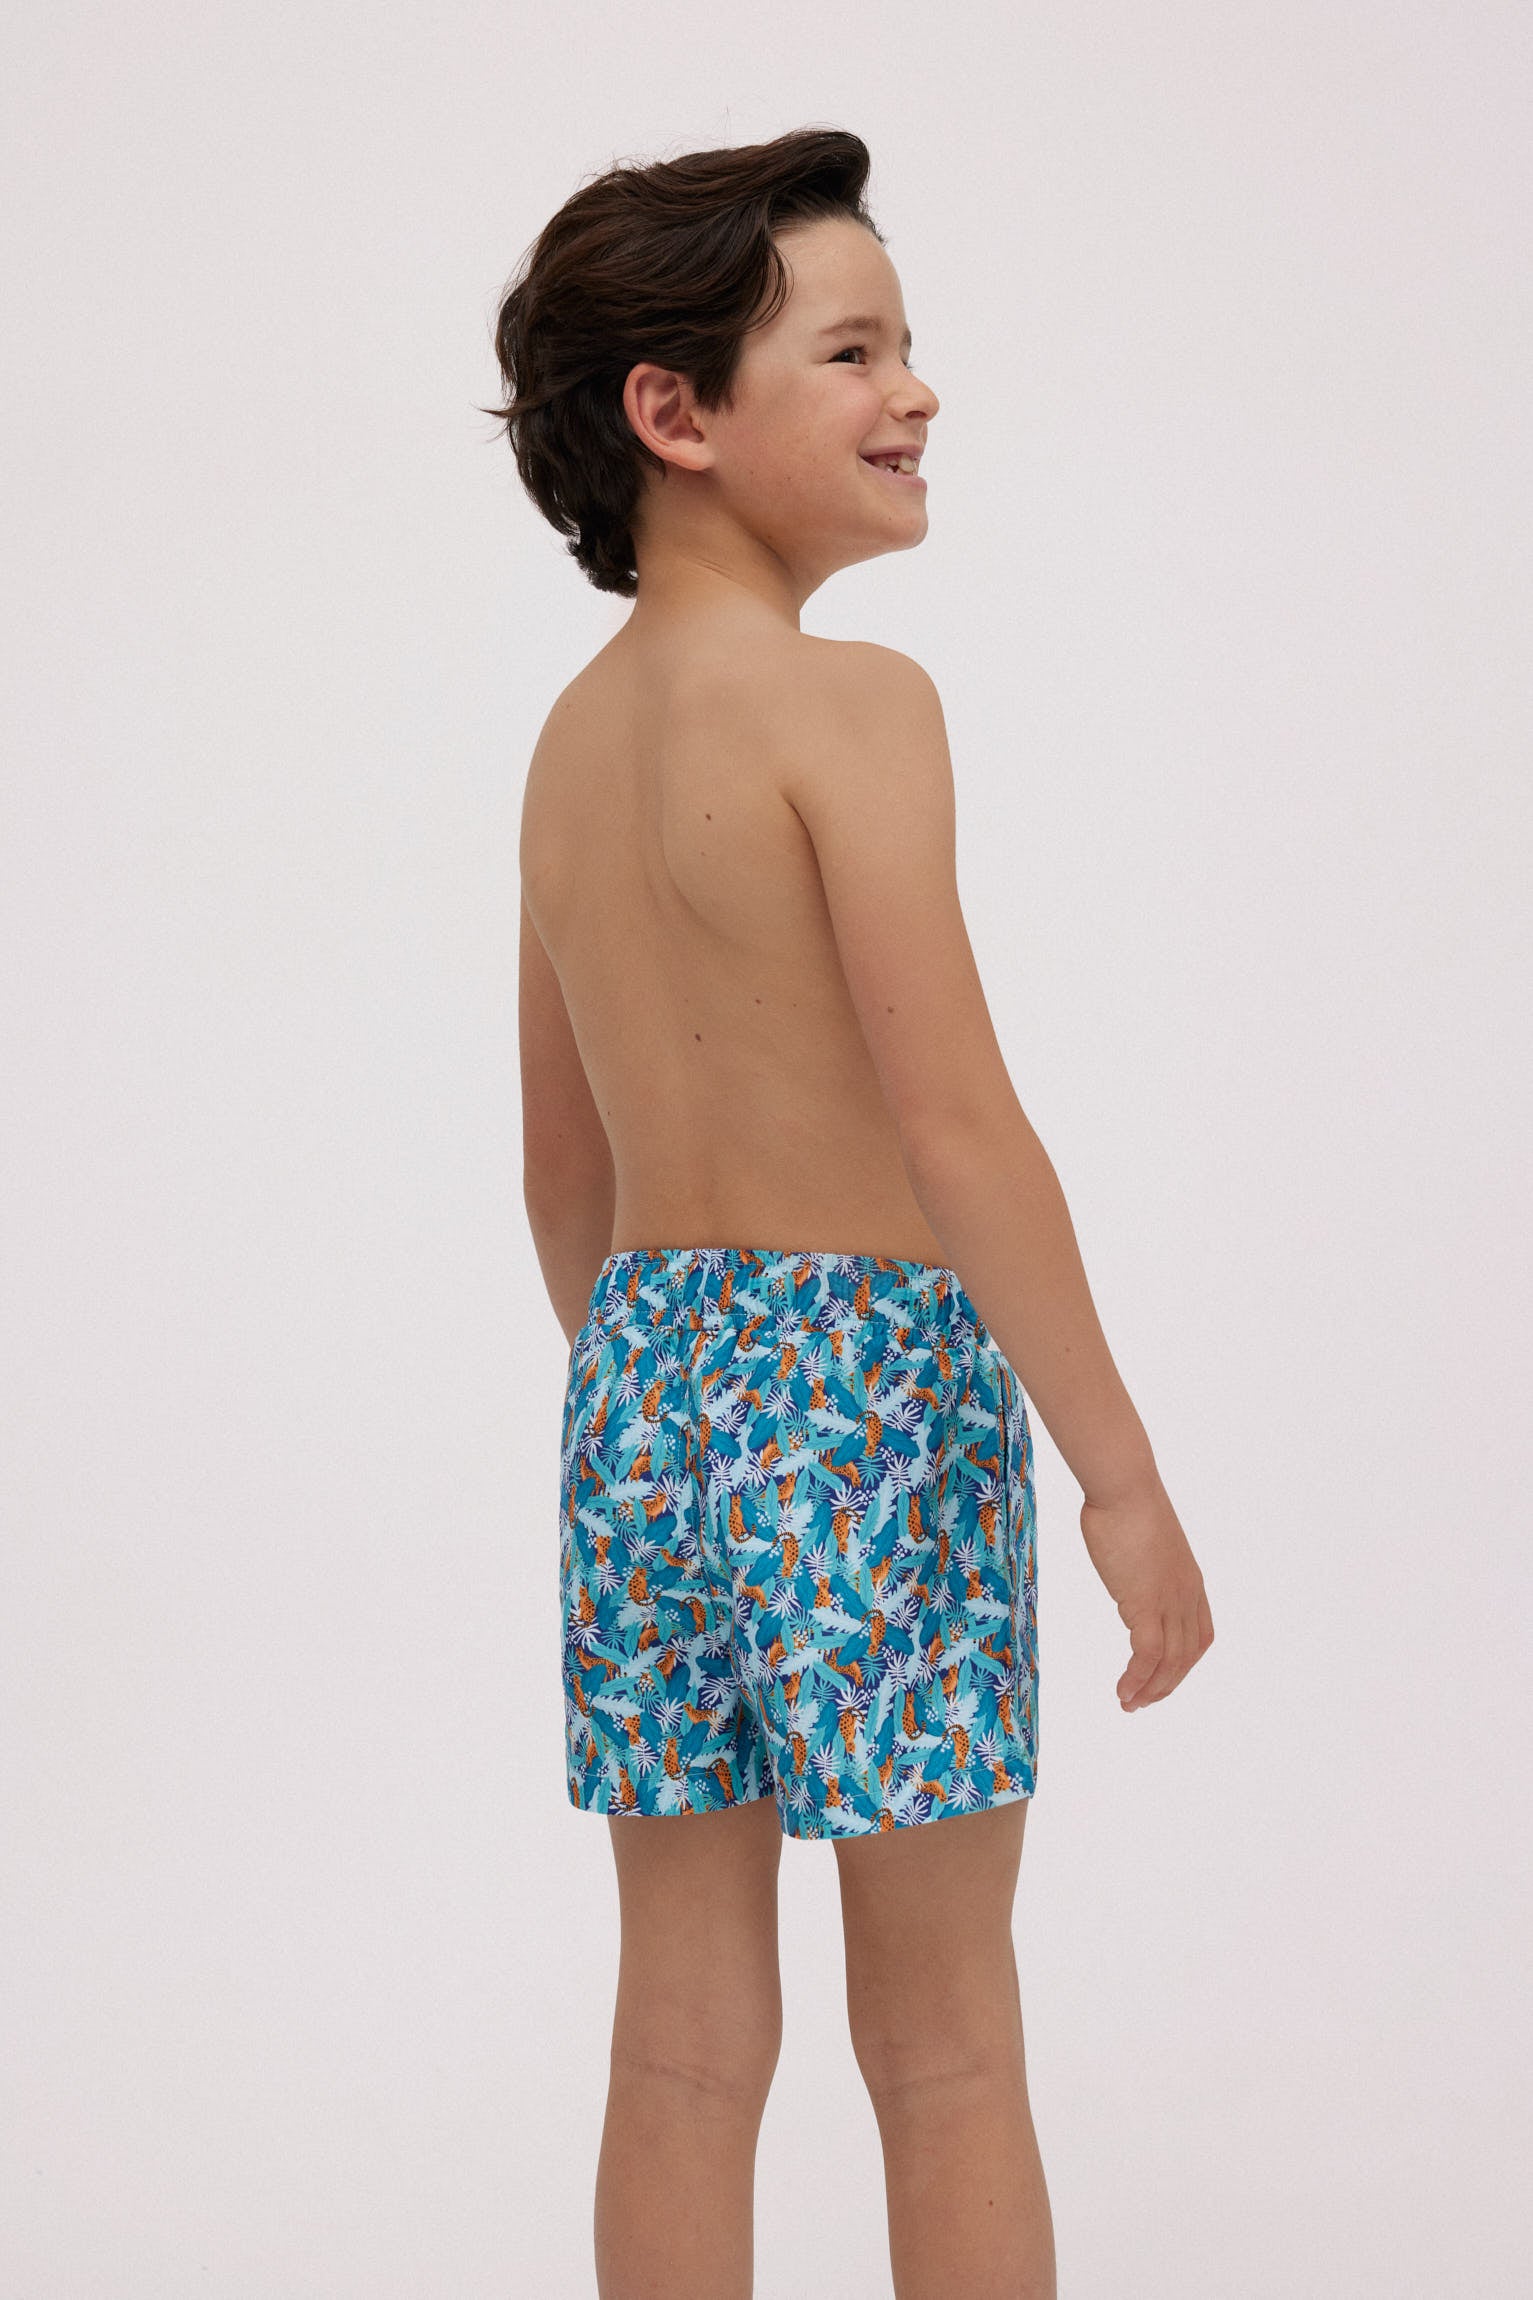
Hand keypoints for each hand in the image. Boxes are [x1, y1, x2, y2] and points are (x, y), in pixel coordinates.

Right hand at [1079, 1471, 1213, 1710]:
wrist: (1124, 1487)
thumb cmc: (1124, 1501)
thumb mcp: (1142, 1541)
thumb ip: (1141, 1565)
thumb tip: (1125, 1571)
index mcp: (1190, 1581)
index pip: (1199, 1635)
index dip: (1185, 1662)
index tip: (1163, 1675)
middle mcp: (1187, 1596)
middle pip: (1187, 1655)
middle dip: (1167, 1684)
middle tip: (1142, 1701)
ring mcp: (1169, 1601)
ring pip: (1170, 1662)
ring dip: (1151, 1689)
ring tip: (1129, 1704)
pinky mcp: (1145, 1603)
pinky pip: (1146, 1655)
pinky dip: (1137, 1679)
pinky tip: (1122, 1690)